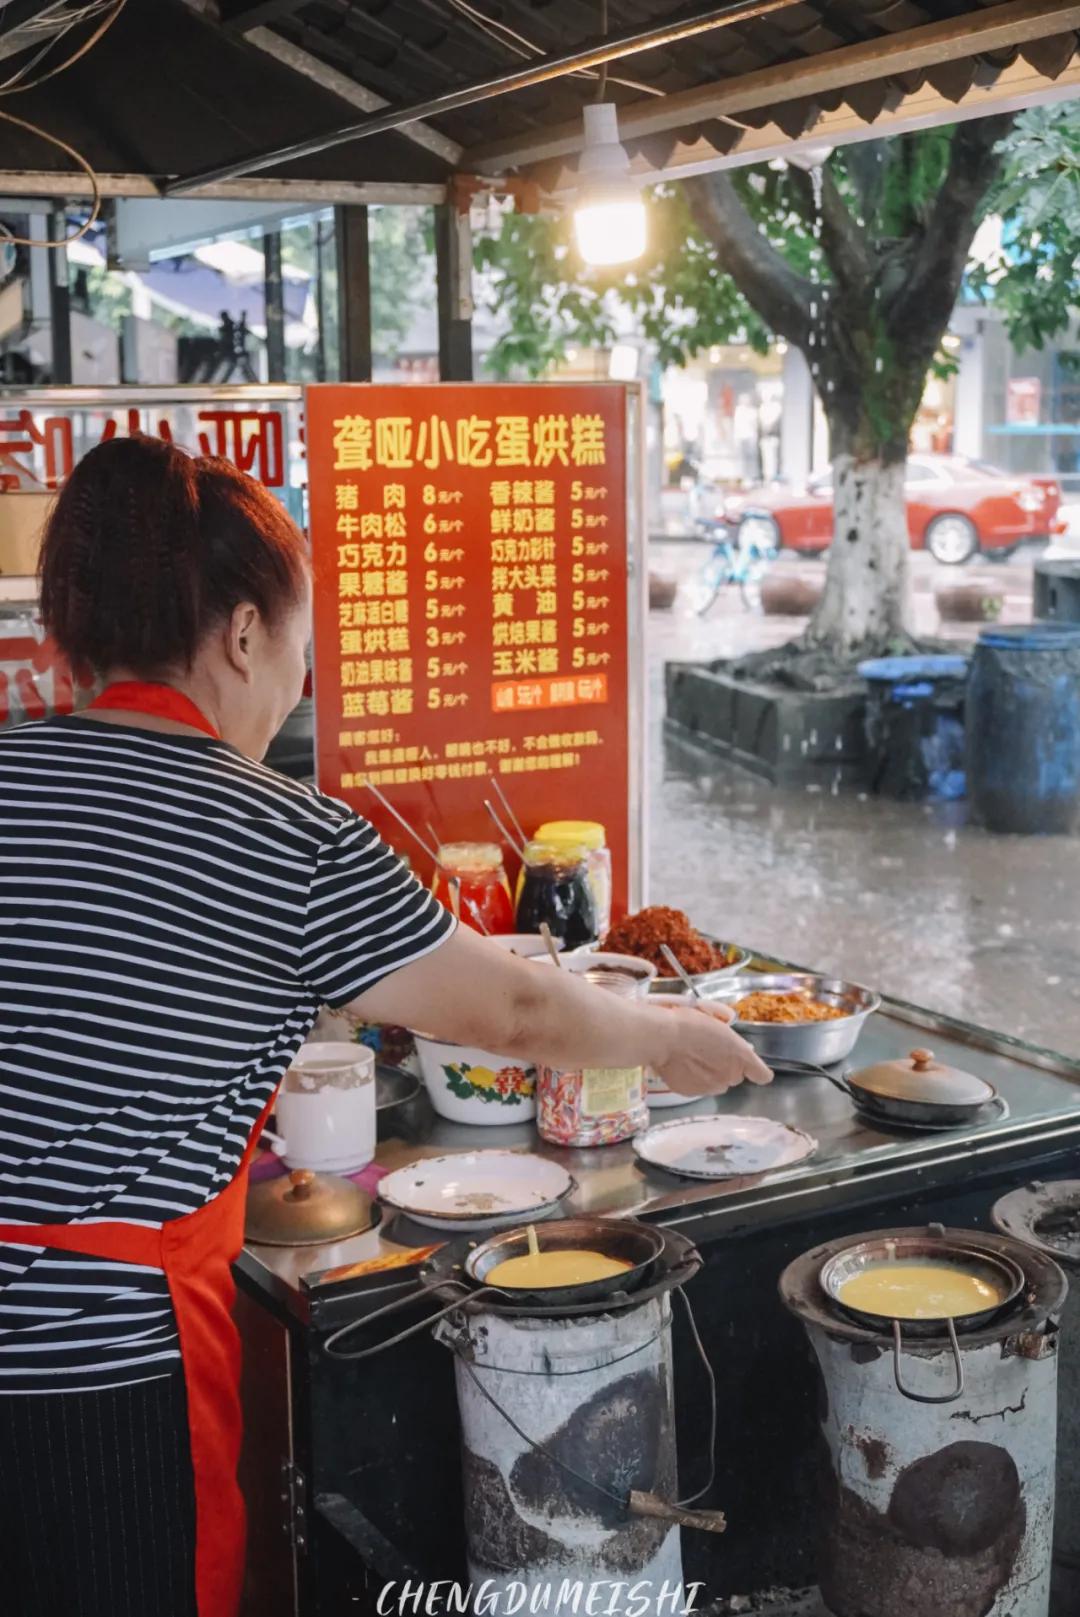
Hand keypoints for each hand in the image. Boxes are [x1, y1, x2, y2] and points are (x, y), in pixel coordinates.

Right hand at [647, 1001, 771, 1096]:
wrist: (663, 1038)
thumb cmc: (690, 1024)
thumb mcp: (718, 1025)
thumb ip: (732, 1043)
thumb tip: (737, 1049)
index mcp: (741, 1057)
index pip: (762, 1075)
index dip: (755, 1070)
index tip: (748, 1066)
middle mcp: (730, 1076)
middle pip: (735, 1077)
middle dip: (726, 1067)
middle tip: (709, 1052)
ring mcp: (711, 1087)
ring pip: (717, 1084)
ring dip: (710, 1075)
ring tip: (693, 1059)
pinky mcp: (693, 1094)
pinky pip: (698, 1088)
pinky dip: (693, 1080)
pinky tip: (682, 1066)